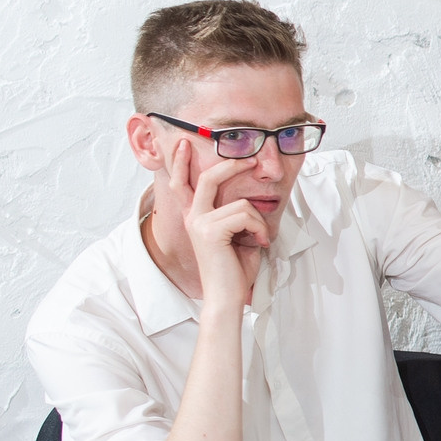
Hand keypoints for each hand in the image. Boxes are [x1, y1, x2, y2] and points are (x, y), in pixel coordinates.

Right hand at [168, 139, 268, 309]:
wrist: (227, 296)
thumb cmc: (234, 269)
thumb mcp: (237, 235)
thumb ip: (235, 215)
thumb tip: (250, 200)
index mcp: (196, 217)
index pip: (182, 184)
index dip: (181, 163)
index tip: (184, 144)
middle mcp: (193, 217)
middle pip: (208, 178)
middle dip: (231, 165)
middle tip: (251, 160)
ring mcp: (199, 223)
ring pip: (241, 204)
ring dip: (259, 221)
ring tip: (259, 239)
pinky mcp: (209, 231)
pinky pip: (245, 215)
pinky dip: (259, 229)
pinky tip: (259, 243)